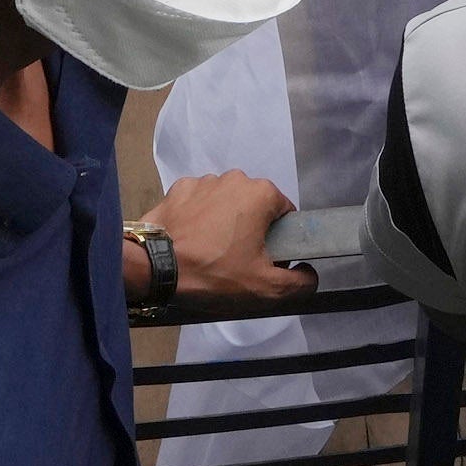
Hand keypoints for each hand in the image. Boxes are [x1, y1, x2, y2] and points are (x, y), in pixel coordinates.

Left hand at [144, 168, 311, 305]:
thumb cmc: (215, 273)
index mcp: (261, 193)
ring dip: (223, 223)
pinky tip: (190, 241)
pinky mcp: (178, 189)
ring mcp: (203, 181)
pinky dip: (198, 218)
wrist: (156, 267)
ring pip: (225, 204)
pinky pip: (198, 203)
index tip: (263, 260)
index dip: (279, 240)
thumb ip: (300, 282)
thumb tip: (309, 273)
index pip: (284, 215)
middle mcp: (234, 178)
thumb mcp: (266, 288)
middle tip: (236, 261)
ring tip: (210, 253)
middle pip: (254, 207)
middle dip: (250, 230)